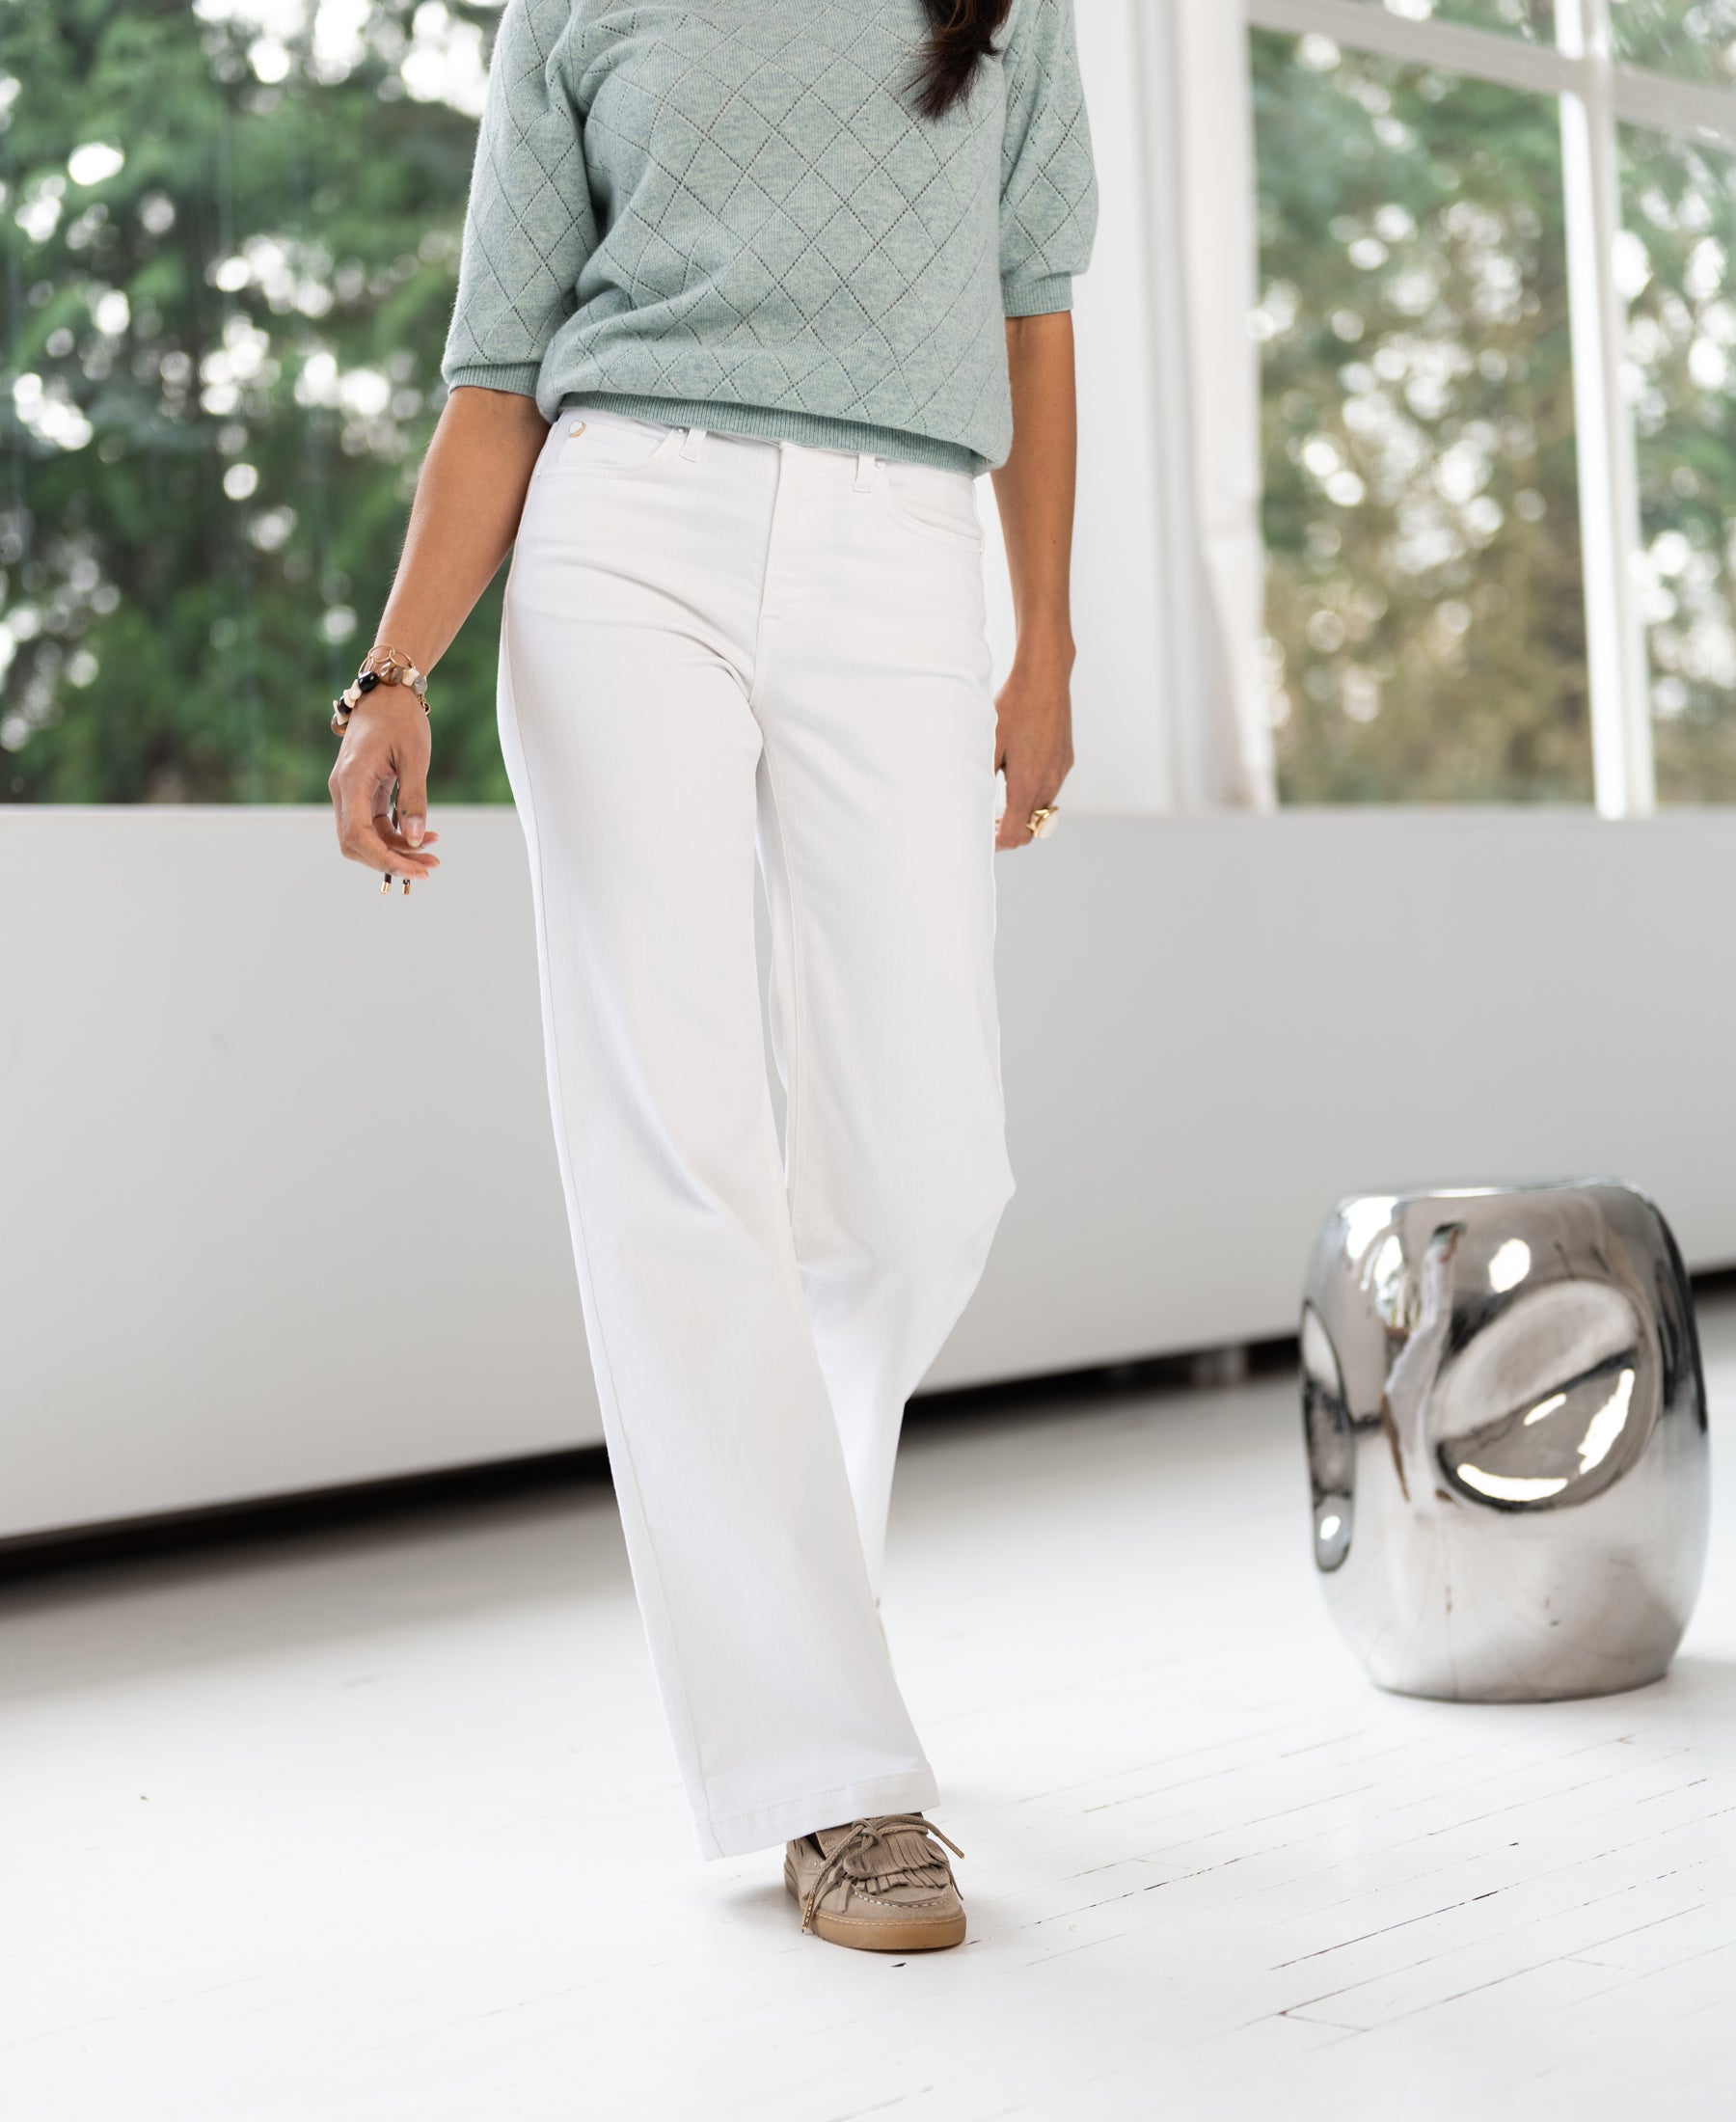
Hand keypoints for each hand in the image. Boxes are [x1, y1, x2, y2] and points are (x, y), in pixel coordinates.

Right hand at [327, 690, 440, 882]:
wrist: (385, 692)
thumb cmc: (400, 719)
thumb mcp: (415, 758)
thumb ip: (414, 799)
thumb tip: (417, 839)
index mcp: (351, 781)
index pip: (358, 836)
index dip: (385, 860)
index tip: (416, 870)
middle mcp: (342, 790)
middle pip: (356, 844)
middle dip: (391, 861)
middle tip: (429, 867)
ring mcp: (349, 792)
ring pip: (365, 838)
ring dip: (396, 852)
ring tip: (432, 855)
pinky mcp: (360, 793)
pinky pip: (373, 825)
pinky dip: (396, 836)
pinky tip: (423, 836)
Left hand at [994, 634, 1074, 851]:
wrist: (1045, 677)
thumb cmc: (1012, 706)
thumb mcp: (988, 743)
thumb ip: (983, 778)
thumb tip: (972, 804)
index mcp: (1027, 785)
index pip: (1015, 835)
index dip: (996, 843)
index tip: (982, 836)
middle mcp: (1048, 783)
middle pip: (1030, 829)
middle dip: (1008, 832)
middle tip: (987, 823)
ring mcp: (1060, 772)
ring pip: (1042, 811)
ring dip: (1021, 813)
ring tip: (999, 800)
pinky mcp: (1065, 760)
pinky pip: (1050, 790)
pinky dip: (1033, 795)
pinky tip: (1017, 774)